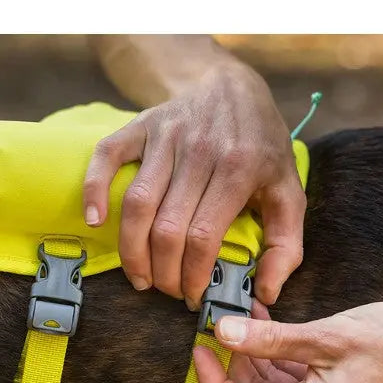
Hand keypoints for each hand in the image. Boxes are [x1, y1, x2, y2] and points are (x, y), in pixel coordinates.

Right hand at [82, 62, 303, 306]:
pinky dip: (94, 190)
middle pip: (167, 228)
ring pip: (137, 204)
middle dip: (163, 273)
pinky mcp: (140, 126)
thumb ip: (285, 246)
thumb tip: (265, 297)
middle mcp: (200, 150)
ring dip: (131, 251)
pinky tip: (95, 221)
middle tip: (167, 290)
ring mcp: (166, 136)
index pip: (204, 237)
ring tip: (139, 277)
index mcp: (239, 168)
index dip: (193, 275)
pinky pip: (107, 157)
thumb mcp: (288, 190)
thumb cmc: (260, 147)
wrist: (231, 86)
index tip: (193, 296)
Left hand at [193, 302, 382, 382]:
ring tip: (240, 315)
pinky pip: (295, 379)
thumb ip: (270, 339)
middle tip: (217, 326)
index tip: (200, 350)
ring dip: (254, 355)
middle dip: (232, 365)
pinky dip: (278, 354)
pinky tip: (266, 321)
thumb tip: (224, 333)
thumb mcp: (326, 337)